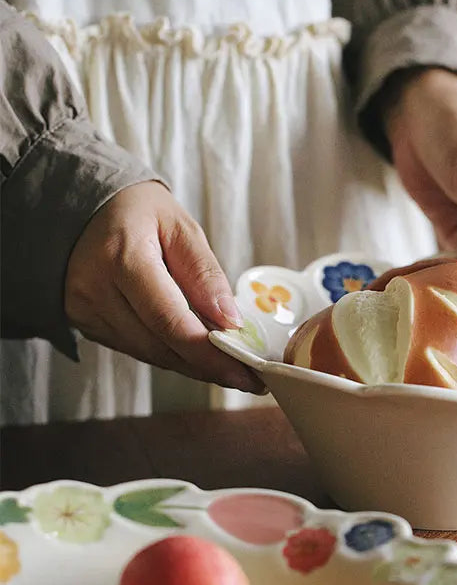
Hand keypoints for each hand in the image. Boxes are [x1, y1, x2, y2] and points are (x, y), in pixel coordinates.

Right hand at [64, 182, 264, 392]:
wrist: (81, 209)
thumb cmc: (136, 212)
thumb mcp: (180, 227)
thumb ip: (205, 274)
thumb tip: (231, 322)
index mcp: (122, 257)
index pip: (169, 320)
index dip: (208, 353)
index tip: (244, 371)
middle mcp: (95, 289)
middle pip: (158, 345)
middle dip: (206, 365)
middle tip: (246, 376)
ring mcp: (84, 310)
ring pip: (147, 353)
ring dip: (189, 364)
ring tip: (227, 367)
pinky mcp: (84, 323)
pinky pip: (134, 348)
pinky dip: (168, 353)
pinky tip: (193, 353)